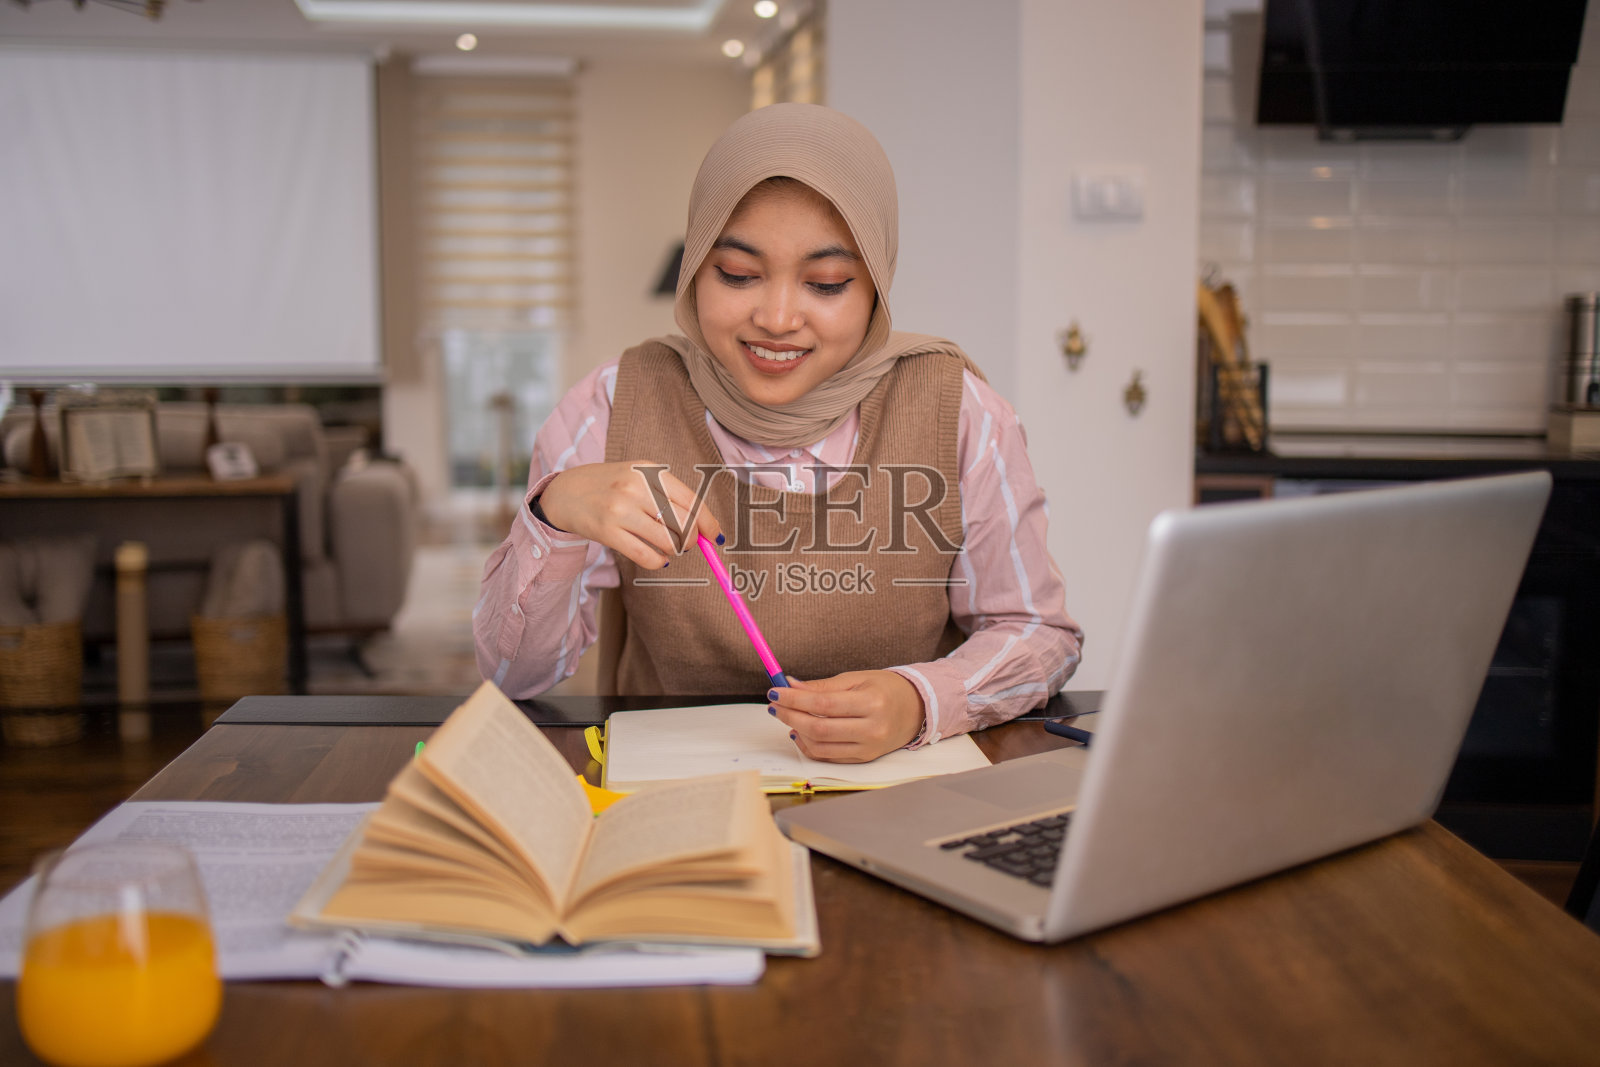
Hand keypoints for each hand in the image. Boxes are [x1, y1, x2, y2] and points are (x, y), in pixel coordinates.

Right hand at [538, 461, 722, 569]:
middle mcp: (636, 487)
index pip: (691, 500)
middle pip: (683, 523)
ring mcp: (620, 509)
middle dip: (692, 540)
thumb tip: (706, 529)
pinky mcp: (607, 531)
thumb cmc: (611, 486)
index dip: (708, 522)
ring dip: (673, 551)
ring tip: (666, 548)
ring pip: (667, 542)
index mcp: (649, 471)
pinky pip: (646, 556)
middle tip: (687, 544)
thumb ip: (670, 498)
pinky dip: (657, 562)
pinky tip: (656, 558)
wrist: (565, 492)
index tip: (715, 536)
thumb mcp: (640, 478)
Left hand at [769, 672, 925, 763]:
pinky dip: (810, 746)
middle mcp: (872, 728)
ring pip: (821, 746)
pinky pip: (829, 757)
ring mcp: (869, 747)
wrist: (916, 709)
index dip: (794, 699)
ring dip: (797, 732)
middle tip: (775, 705)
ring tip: (787, 716)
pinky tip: (800, 732)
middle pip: (820, 728)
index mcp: (872, 702)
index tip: (775, 692)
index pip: (823, 704)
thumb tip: (790, 686)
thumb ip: (822, 686)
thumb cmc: (886, 689)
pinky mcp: (864, 759)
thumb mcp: (856, 679)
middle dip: (791, 716)